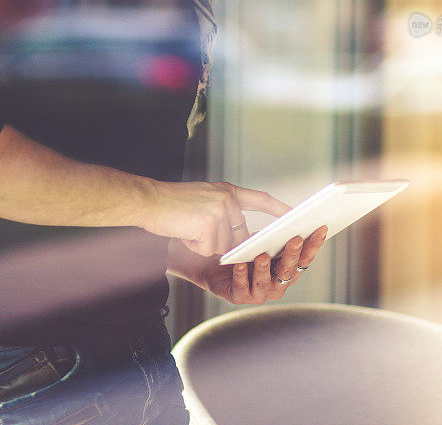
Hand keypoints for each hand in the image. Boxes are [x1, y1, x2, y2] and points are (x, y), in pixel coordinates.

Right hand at [141, 180, 289, 256]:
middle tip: (195, 227)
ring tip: (186, 227)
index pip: (260, 199)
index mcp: (227, 191)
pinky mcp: (209, 225)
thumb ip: (223, 214)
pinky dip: (194, 246)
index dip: (278, 208)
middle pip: (236, 235)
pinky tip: (183, 231)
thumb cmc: (171, 204)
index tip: (294, 214)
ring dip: (202, 243)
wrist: (148, 200)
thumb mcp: (204, 202)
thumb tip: (236, 239)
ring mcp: (220, 212)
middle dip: (216, 240)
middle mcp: (227, 199)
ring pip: (221, 246)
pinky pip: (207, 250)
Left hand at [199, 225, 327, 304]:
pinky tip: (238, 265)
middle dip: (292, 255)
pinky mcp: (238, 296)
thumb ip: (275, 233)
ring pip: (265, 283)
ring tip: (262, 256)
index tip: (321, 228)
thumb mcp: (261, 239)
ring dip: (264, 270)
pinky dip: (240, 277)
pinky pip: (241, 288)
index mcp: (285, 269)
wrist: (213, 264)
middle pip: (288, 271)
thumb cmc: (241, 250)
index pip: (304, 258)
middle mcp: (276, 283)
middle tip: (295, 239)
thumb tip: (291, 214)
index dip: (314, 245)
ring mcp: (258, 292)